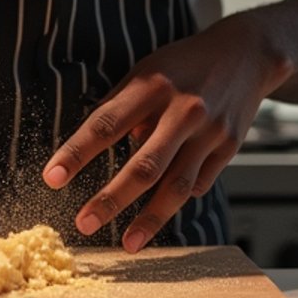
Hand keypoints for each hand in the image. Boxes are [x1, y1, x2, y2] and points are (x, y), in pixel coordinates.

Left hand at [41, 15, 289, 251]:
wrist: (246, 54)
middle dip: (111, 199)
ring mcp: (209, 132)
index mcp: (153, 86)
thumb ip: (122, 105)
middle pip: (143, 165)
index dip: (76, 153)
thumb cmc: (185, 63)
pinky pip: (198, 183)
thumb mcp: (147, 69)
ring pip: (175, 186)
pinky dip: (178, 198)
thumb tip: (96, 142)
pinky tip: (163, 209)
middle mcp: (182, 111)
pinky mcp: (228, 148)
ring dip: (149, 219)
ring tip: (127, 243)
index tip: (52, 177)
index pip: (106, 124)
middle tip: (84, 223)